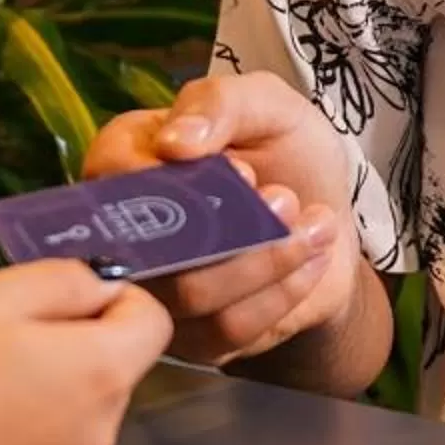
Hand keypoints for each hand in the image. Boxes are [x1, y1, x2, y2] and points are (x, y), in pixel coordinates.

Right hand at [0, 261, 172, 444]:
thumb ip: (62, 282)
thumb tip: (104, 288)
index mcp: (100, 374)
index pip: (152, 323)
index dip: (114, 300)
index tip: (57, 299)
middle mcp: (100, 438)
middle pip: (108, 377)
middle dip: (66, 354)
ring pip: (70, 427)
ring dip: (39, 406)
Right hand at [85, 74, 362, 368]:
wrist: (330, 221)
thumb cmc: (288, 154)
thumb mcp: (268, 106)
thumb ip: (220, 104)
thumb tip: (174, 142)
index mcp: (124, 162)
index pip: (113, 175)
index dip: (182, 179)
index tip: (247, 172)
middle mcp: (127, 233)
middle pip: (153, 247)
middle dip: (234, 227)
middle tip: (286, 200)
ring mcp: (157, 294)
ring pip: (193, 294)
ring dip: (268, 257)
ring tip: (312, 222)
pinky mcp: (197, 340)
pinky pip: (230, 329)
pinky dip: (286, 290)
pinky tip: (310, 257)